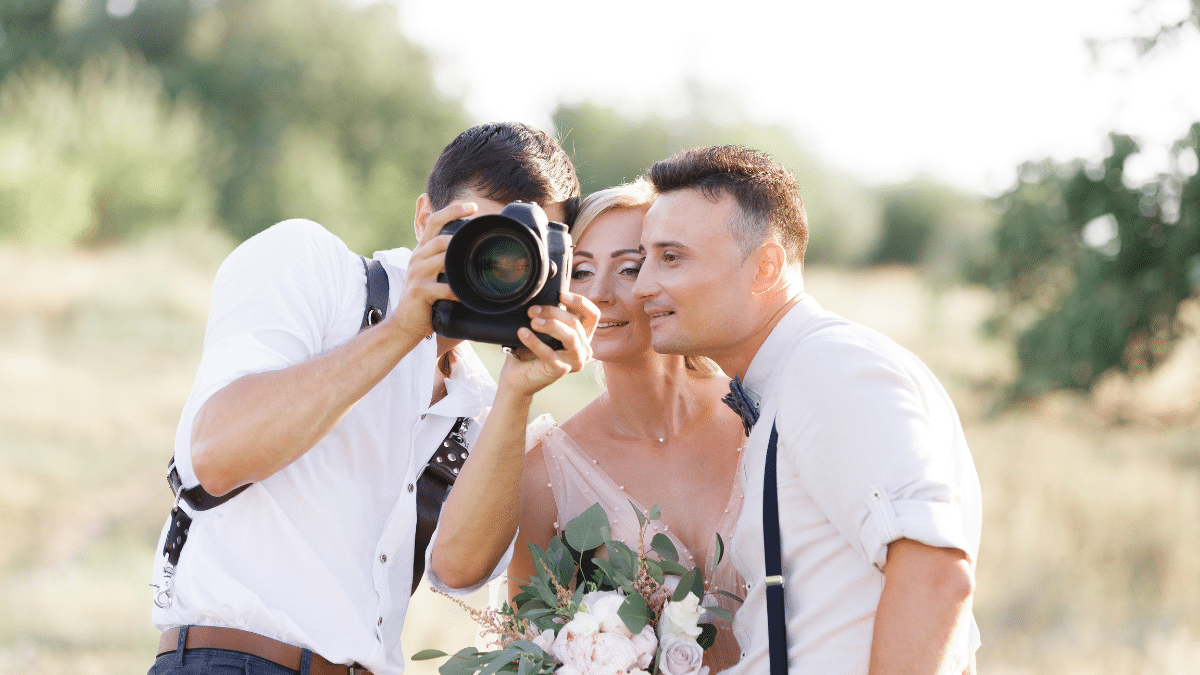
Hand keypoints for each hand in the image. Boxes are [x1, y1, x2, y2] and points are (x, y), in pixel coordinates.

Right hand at [388, 202, 477, 340]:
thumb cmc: (425, 298)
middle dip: (461, 238)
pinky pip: (443, 287)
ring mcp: (417, 273)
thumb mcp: (433, 274)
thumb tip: (474, 253)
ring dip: (461, 263)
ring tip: (479, 269)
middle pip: (440, 238)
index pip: (435, 221)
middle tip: (481, 243)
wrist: (405, 322)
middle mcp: (417, 257)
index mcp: (422, 250)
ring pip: (442, 259)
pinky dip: (458, 292)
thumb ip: (448, 261)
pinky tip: (468, 296)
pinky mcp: (419, 290)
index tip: (473, 206)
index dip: (453, 210)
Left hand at [499, 291, 598, 396]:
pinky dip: (535, 342)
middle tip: (532, 310)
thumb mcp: (543, 328)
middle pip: (575, 323)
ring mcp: (575, 361)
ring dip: (551, 325)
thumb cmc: (530, 350)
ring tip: (533, 321)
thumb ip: (550, 315)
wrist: (517, 375)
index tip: (561, 295)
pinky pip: (550, 353)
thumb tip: (542, 299)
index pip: (592, 315)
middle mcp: (583, 349)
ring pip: (571, 337)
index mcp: (582, 336)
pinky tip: (523, 333)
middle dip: (553, 312)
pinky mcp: (562, 370)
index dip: (580, 302)